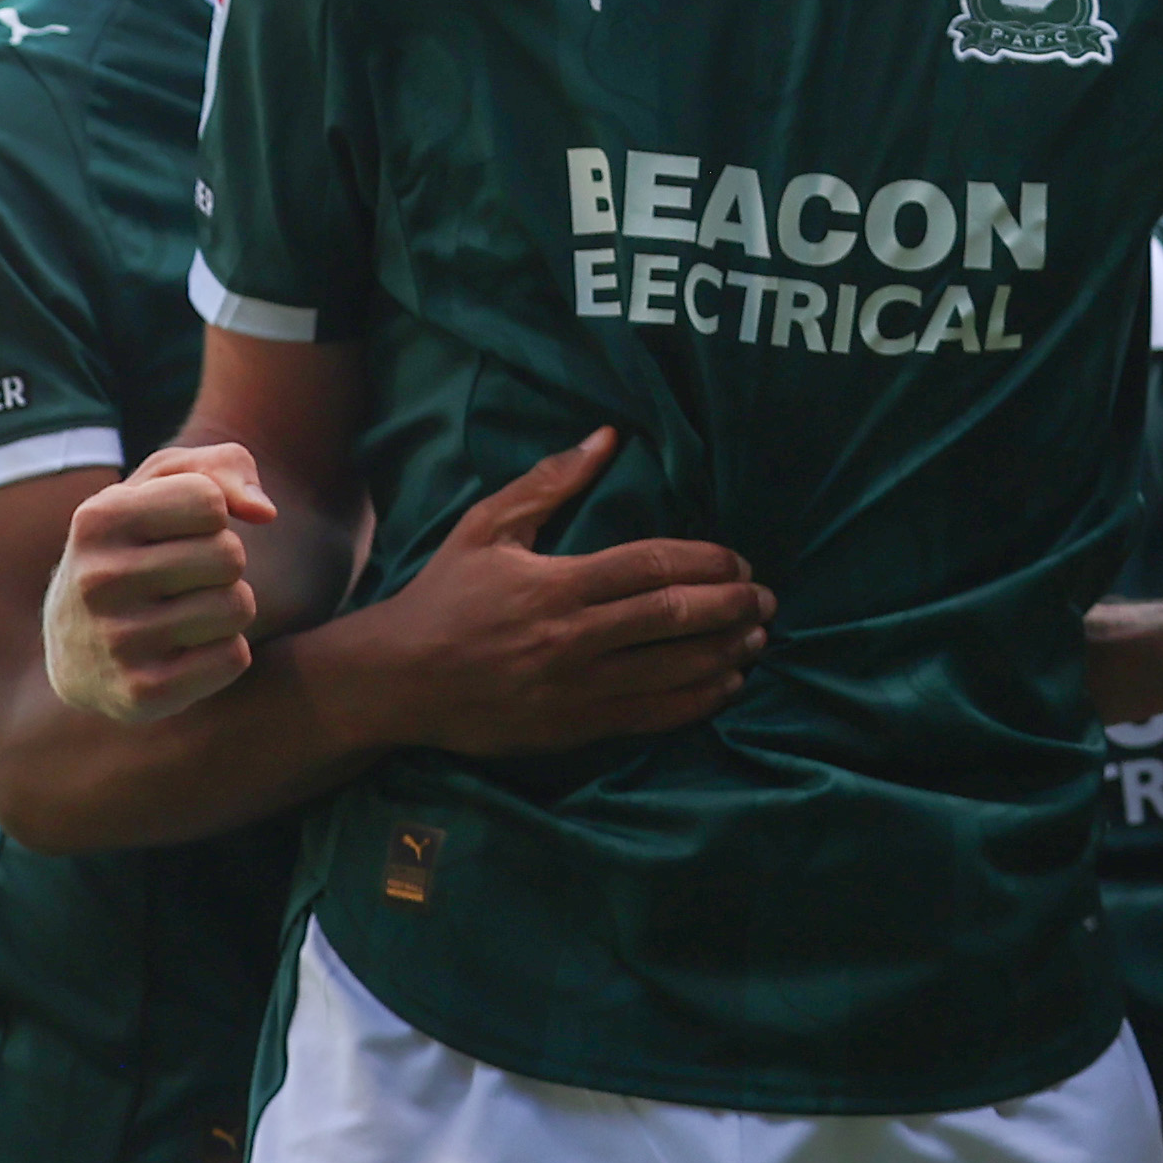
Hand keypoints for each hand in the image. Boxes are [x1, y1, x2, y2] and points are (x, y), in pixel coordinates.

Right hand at [46, 443, 275, 720]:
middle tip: (185, 578)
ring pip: (238, 607)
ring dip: (226, 608)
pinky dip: (223, 652)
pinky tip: (183, 651)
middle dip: (223, 563)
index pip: (209, 500)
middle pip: (230, 556)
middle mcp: (98, 580)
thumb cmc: (136, 547)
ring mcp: (116, 641)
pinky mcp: (142, 693)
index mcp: (97, 519)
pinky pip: (234, 658)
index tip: (178, 530)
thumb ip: (222, 467)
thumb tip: (264, 511)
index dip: (212, 515)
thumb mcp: (162, 488)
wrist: (75, 650)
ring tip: (183, 612)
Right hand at [354, 431, 774, 755]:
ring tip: (758, 638)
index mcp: (555, 584)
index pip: (652, 566)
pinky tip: (725, 685)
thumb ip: (549, 482)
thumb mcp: (486, 527)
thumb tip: (607, 435)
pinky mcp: (572, 727)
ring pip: (671, 670)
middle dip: (731, 606)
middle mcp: (571, 637)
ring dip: (724, 653)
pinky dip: (695, 701)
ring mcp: (574, 688)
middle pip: (673, 617)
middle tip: (766, 598)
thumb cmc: (443, 596)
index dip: (707, 563)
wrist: (396, 681)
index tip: (739, 562)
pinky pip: (649, 715)